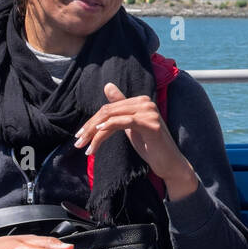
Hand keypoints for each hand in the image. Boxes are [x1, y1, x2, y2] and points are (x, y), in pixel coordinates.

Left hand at [73, 83, 199, 199]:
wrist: (169, 162)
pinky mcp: (151, 124)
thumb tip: (108, 86)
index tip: (80, 136)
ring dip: (94, 133)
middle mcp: (146, 102)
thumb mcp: (131, 125)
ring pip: (112, 117)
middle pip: (108, 111)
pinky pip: (123, 122)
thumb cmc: (151, 145)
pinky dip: (108, 127)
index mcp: (140, 101)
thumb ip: (120, 107)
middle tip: (78, 142)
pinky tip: (98, 135)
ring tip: (85, 147)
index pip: (109, 107)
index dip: (92, 121)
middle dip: (90, 127)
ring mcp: (149, 112)